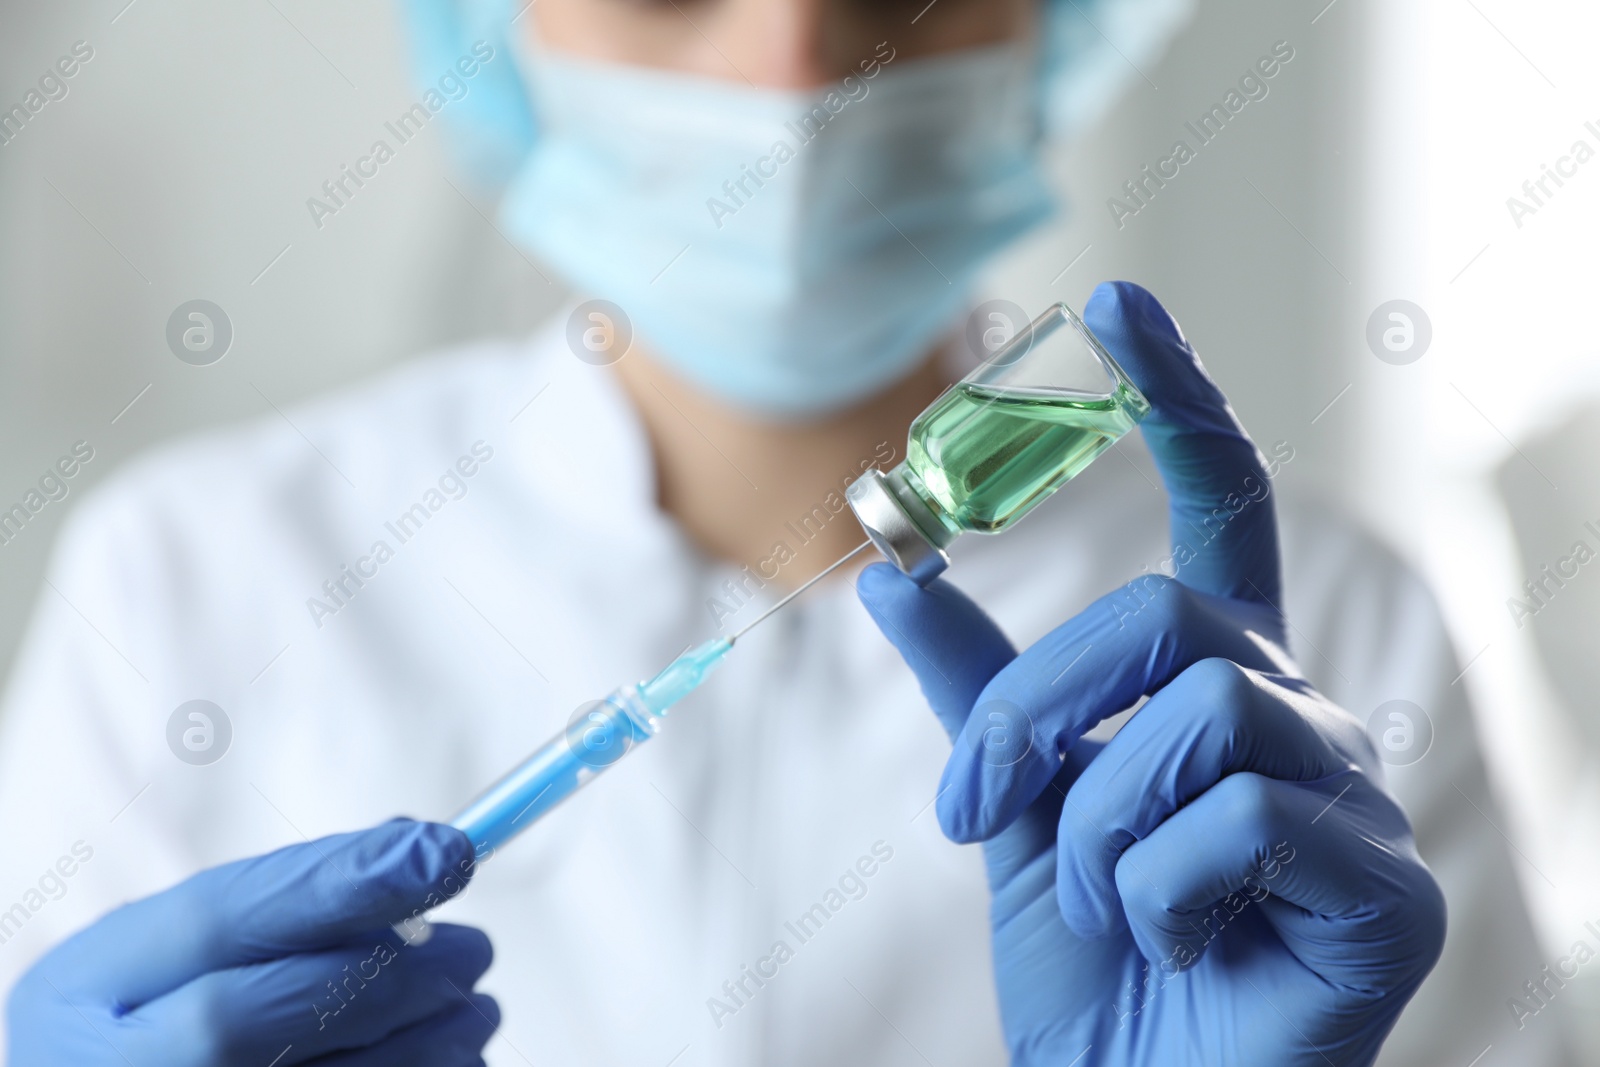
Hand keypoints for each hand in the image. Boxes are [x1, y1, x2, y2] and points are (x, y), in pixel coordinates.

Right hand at [9, 819, 498, 1066]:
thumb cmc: (156, 1020)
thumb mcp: (180, 947)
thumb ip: (288, 898)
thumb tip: (419, 847)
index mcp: (92, 987)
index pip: (221, 921)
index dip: (343, 884)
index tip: (447, 852)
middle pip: (266, 1016)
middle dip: (392, 976)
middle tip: (475, 949)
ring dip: (424, 1045)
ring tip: (475, 1010)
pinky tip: (453, 1060)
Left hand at [857, 282, 1444, 1065]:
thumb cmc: (1093, 960)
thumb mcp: (1011, 807)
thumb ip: (975, 692)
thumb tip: (888, 571)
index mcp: (1216, 684)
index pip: (1219, 510)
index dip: (1176, 403)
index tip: (1120, 303)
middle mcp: (1297, 717)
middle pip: (1165, 615)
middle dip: (1038, 710)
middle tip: (973, 808)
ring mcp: (1352, 800)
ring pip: (1196, 718)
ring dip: (1096, 827)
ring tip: (1109, 907)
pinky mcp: (1385, 889)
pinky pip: (1237, 821)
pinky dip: (1158, 894)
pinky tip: (1183, 944)